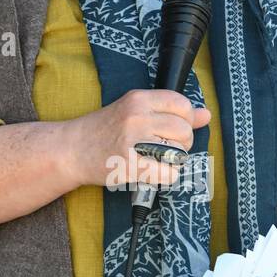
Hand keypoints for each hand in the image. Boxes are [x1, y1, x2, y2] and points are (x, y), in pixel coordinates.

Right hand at [68, 88, 210, 189]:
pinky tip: (155, 173)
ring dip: (174, 161)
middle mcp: (136, 116)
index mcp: (139, 99)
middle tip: (165, 149)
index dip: (186, 120)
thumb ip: (169, 111)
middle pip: (184, 131)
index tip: (174, 129)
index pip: (182, 104)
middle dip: (182, 144)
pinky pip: (167, 173)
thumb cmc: (104, 130)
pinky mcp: (128, 165)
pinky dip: (167, 177)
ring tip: (157, 160)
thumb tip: (206, 114)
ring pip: (178, 152)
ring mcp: (132, 141)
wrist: (71, 149)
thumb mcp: (135, 111)